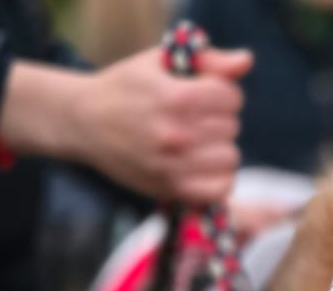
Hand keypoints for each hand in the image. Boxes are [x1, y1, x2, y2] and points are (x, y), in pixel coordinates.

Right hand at [0, 47, 252, 205]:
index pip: (230, 97)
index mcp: (174, 96)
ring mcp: (174, 165)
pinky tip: (203, 166)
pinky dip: (218, 178)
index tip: (203, 94)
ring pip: (230, 157)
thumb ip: (209, 60)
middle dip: (219, 118)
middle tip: (195, 118)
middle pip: (232, 127)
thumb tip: (247, 60)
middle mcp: (176, 133)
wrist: (85, 122)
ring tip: (198, 142)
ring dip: (219, 148)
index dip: (221, 93)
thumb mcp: (161, 61)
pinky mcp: (172, 189)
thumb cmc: (128, 87)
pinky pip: (221, 188)